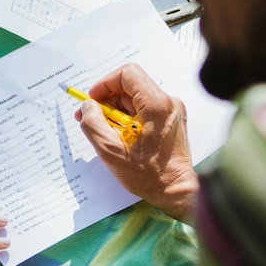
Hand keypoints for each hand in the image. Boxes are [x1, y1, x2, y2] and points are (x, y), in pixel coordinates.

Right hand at [75, 63, 198, 222]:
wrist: (177, 191)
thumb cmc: (147, 174)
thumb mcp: (110, 149)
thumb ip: (93, 123)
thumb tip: (88, 106)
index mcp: (156, 104)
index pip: (127, 74)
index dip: (105, 84)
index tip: (92, 100)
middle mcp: (168, 102)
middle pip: (131, 87)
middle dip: (107, 100)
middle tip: (90, 117)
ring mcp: (173, 111)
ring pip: (137, 99)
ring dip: (117, 111)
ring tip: (105, 131)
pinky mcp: (173, 121)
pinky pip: (146, 110)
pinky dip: (130, 118)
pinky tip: (121, 136)